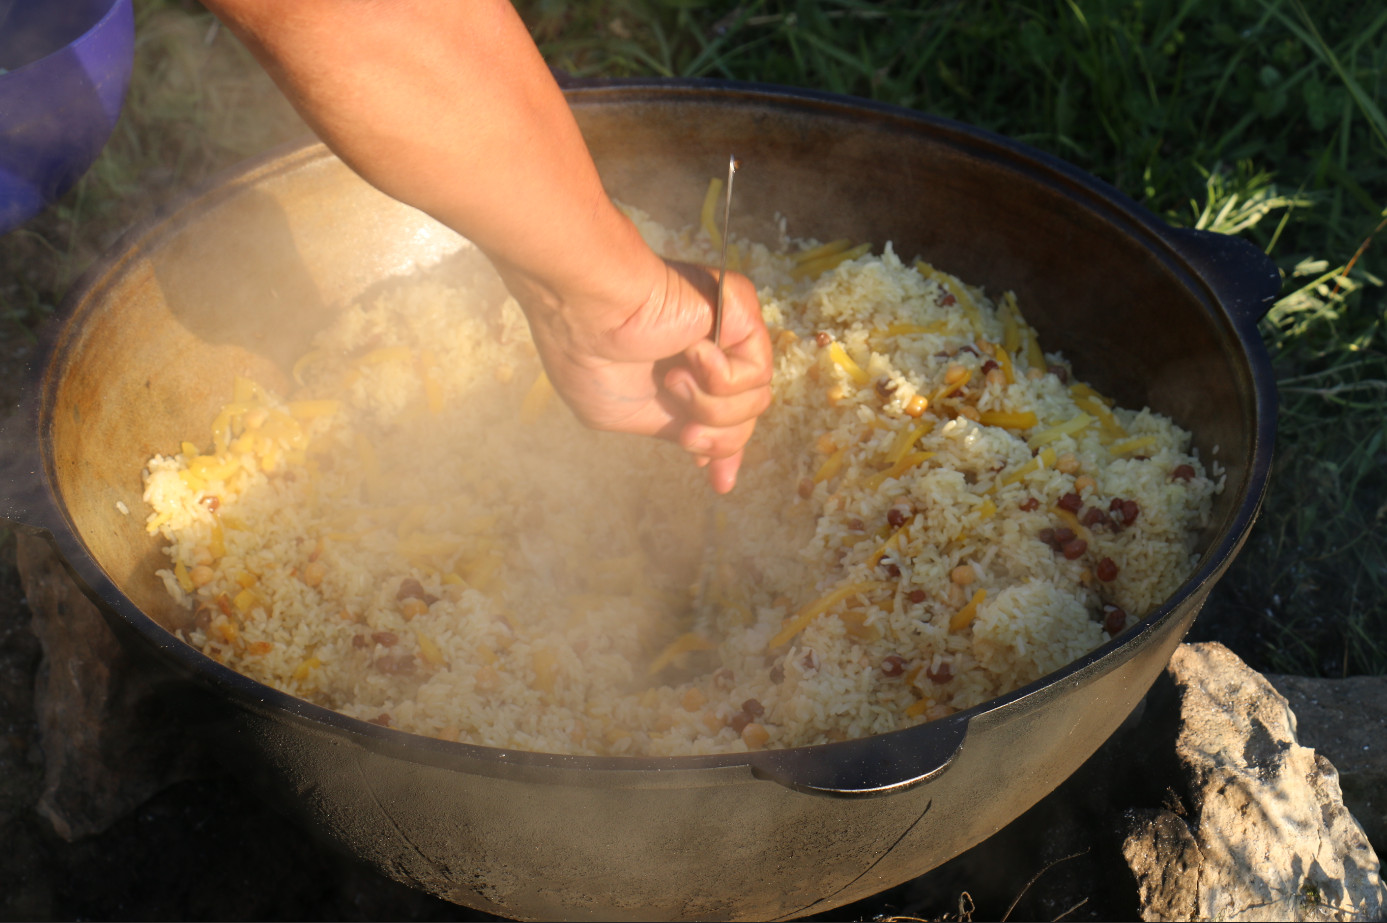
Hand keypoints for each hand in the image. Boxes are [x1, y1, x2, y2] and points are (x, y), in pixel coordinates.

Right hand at [501, 251, 772, 493]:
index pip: (721, 418)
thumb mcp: (624, 414)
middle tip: (687, 432)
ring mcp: (726, 335)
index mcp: (679, 376)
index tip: (719, 482)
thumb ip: (670, 430)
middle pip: (742, 420)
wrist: (589, 314)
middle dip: (718, 439)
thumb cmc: (588, 355)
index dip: (725, 450)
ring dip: (710, 405)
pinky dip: (722, 377)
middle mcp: (707, 356)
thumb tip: (707, 459)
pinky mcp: (741, 315)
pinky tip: (692, 354)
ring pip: (754, 404)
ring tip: (674, 379)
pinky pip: (756, 374)